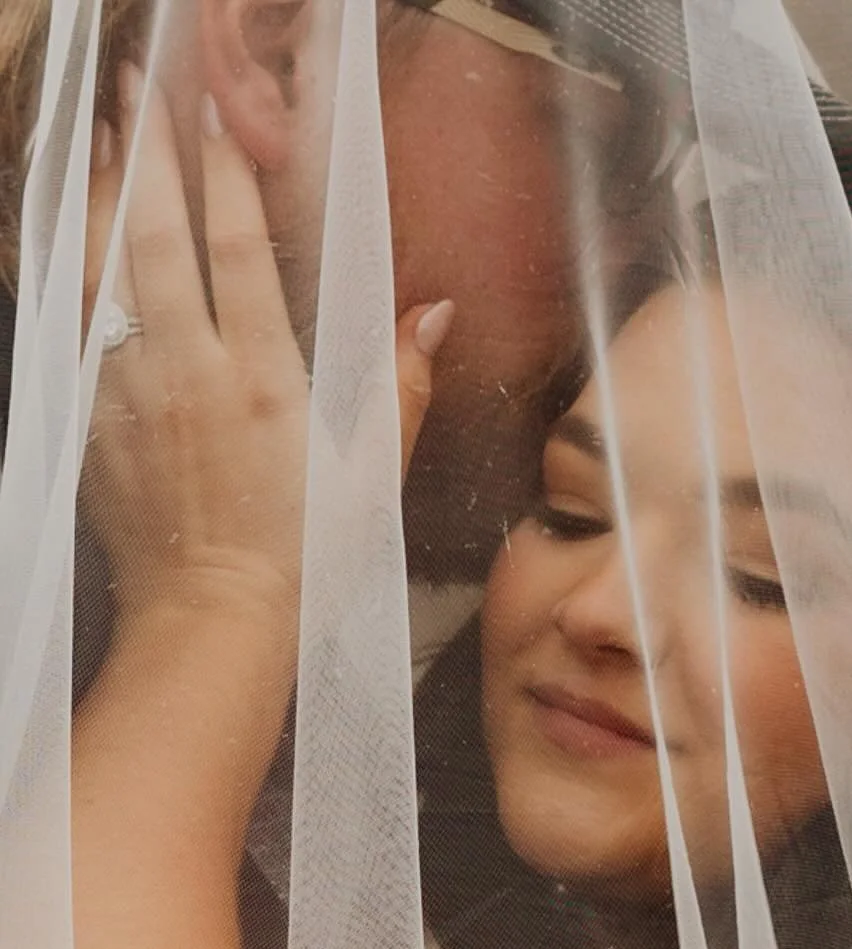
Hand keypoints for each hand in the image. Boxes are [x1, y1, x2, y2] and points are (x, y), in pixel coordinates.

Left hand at [84, 67, 449, 621]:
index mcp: (263, 380)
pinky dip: (77, 264)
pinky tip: (83, 231)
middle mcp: (188, 372)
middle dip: (155, 150)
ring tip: (115, 131)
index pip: (237, 246)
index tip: (222, 111)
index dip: (227, 170)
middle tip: (149, 83)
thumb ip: (403, 390)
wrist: (211, 620)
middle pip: (159, 234)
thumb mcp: (373, 479)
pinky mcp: (93, 419)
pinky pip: (75, 322)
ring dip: (110, 192)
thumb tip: (433, 313)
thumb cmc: (302, 557)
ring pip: (105, 267)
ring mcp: (129, 392)